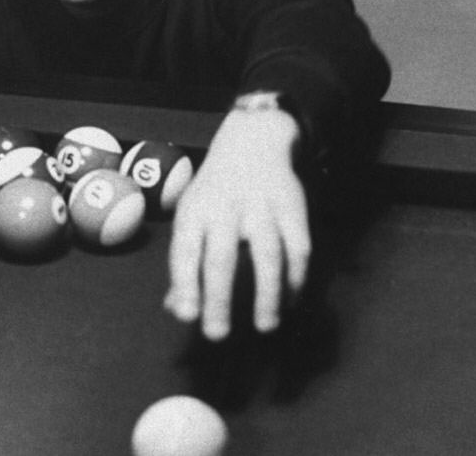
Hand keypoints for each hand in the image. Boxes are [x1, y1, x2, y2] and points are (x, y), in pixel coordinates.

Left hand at [164, 108, 309, 338]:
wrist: (253, 141)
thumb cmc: (215, 192)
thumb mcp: (193, 215)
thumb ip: (186, 263)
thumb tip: (177, 309)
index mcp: (195, 210)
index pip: (185, 250)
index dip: (184, 284)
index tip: (187, 316)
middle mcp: (225, 207)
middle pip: (221, 257)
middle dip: (219, 298)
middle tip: (217, 334)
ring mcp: (262, 206)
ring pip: (267, 255)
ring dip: (266, 294)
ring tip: (264, 326)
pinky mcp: (293, 207)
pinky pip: (298, 248)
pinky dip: (295, 279)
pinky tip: (289, 302)